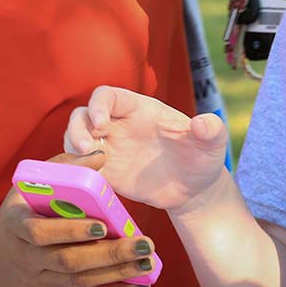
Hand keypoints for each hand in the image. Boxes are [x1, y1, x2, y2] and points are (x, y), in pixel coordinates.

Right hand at [0, 150, 158, 286]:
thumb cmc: (21, 213)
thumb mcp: (30, 187)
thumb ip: (64, 169)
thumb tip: (100, 157)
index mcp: (16, 226)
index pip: (39, 233)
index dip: (70, 230)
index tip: (101, 225)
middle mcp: (26, 259)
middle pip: (68, 261)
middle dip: (109, 254)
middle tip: (143, 244)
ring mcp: (39, 283)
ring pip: (80, 282)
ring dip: (117, 274)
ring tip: (147, 261)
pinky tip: (138, 282)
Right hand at [65, 86, 228, 214]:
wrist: (194, 190)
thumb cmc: (202, 158)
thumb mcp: (213, 143)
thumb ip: (211, 130)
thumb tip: (203, 124)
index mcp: (139, 109)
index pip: (107, 96)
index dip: (98, 105)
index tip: (102, 124)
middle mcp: (119, 126)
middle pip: (83, 115)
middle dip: (78, 128)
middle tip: (86, 148)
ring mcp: (110, 149)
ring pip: (76, 138)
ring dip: (72, 148)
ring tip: (85, 164)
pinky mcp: (107, 174)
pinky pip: (81, 167)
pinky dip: (75, 171)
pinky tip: (84, 182)